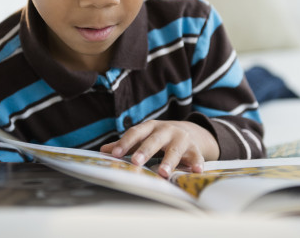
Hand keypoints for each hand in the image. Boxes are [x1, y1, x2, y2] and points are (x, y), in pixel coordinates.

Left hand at [100, 120, 219, 177]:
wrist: (189, 131)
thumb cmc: (159, 136)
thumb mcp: (143, 136)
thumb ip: (125, 144)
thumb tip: (103, 150)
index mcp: (150, 127)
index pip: (136, 133)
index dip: (125, 143)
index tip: (115, 154)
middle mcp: (166, 130)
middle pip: (154, 140)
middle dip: (145, 150)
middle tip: (136, 162)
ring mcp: (181, 138)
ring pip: (174, 149)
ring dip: (169, 160)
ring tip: (163, 172)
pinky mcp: (194, 148)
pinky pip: (196, 155)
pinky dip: (197, 162)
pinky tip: (196, 170)